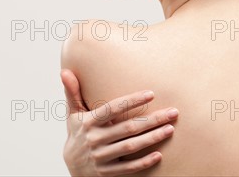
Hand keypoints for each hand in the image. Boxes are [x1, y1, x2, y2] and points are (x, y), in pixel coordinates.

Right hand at [60, 69, 177, 175]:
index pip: (112, 109)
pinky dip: (143, 162)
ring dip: (152, 138)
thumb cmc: (78, 134)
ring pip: (130, 147)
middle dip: (152, 119)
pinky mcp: (106, 173)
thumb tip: (65, 71)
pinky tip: (159, 155)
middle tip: (173, 112)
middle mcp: (94, 139)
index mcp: (88, 122)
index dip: (131, 101)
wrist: (72, 166)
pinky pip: (128, 168)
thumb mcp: (73, 114)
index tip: (151, 93)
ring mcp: (101, 158)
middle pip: (128, 128)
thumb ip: (72, 93)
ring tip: (169, 129)